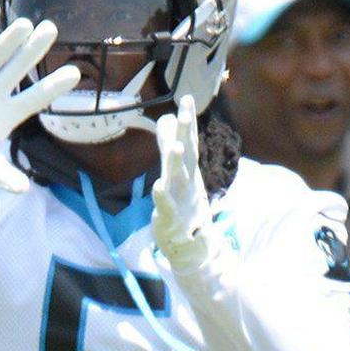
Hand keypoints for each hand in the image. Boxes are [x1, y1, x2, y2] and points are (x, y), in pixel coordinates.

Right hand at [0, 17, 79, 194]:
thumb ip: (2, 176)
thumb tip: (23, 190)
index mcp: (6, 115)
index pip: (34, 97)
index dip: (53, 85)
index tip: (74, 72)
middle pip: (18, 68)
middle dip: (34, 50)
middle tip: (52, 28)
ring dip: (9, 40)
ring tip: (25, 23)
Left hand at [151, 95, 213, 263]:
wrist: (192, 252)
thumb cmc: (184, 213)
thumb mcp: (176, 179)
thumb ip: (169, 151)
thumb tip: (167, 123)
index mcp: (188, 175)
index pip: (189, 144)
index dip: (188, 123)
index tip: (186, 98)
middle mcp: (185, 185)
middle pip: (187, 153)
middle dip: (187, 131)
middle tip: (186, 108)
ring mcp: (179, 202)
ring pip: (178, 178)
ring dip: (177, 162)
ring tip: (176, 146)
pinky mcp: (170, 221)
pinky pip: (166, 208)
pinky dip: (163, 198)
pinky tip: (157, 186)